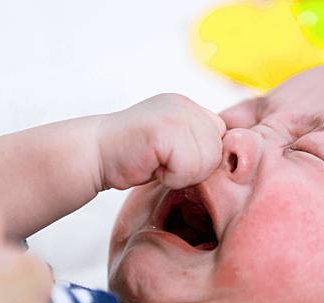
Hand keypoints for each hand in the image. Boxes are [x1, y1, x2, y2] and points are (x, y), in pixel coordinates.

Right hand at [97, 93, 225, 190]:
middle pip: (218, 151)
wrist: (92, 155)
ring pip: (207, 161)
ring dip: (182, 174)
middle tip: (163, 164)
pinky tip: (152, 167)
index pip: (222, 136)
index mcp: (190, 106)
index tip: (173, 159)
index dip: (203, 158)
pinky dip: (172, 178)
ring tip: (157, 165)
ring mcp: (176, 114)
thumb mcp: (173, 145)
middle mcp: (186, 105)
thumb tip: (231, 160)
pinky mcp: (165, 129)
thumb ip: (198, 144)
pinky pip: (189, 168)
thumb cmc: (132, 157)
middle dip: (194, 169)